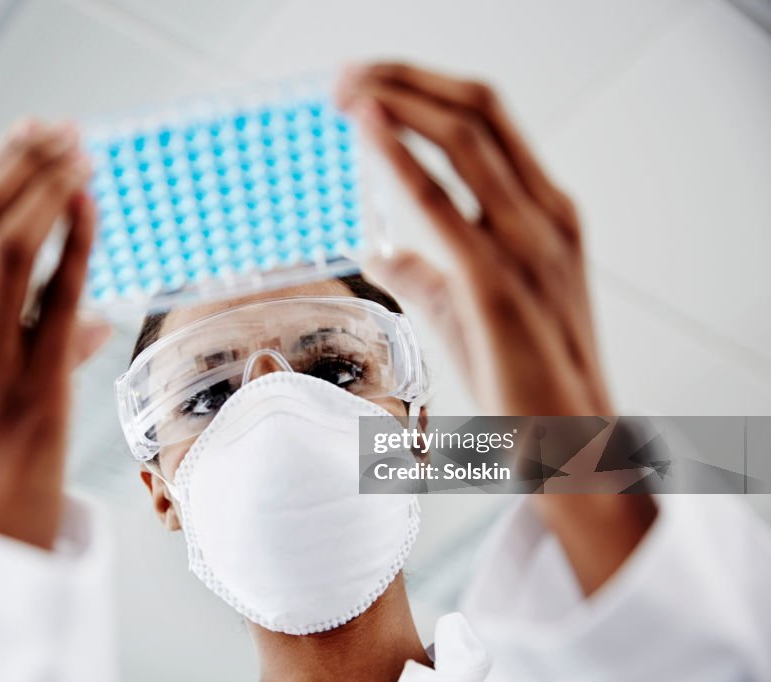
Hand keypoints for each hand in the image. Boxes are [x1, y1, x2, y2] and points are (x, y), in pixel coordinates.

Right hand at [0, 119, 110, 548]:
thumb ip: (22, 345)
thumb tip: (90, 322)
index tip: (27, 136)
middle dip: (18, 167)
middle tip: (58, 129)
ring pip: (5, 250)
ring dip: (45, 191)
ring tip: (79, 153)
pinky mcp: (32, 389)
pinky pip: (54, 300)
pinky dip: (72, 244)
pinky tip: (90, 204)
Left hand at [337, 63, 610, 415]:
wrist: (566, 436)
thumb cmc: (521, 372)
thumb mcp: (467, 306)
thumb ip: (425, 271)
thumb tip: (381, 251)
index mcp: (545, 211)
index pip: (487, 121)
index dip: (427, 91)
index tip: (372, 84)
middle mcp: (544, 214)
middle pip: (476, 111)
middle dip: (406, 80)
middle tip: (347, 75)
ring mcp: (528, 244)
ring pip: (465, 139)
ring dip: (398, 102)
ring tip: (347, 89)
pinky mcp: (498, 284)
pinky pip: (445, 205)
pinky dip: (403, 157)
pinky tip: (370, 129)